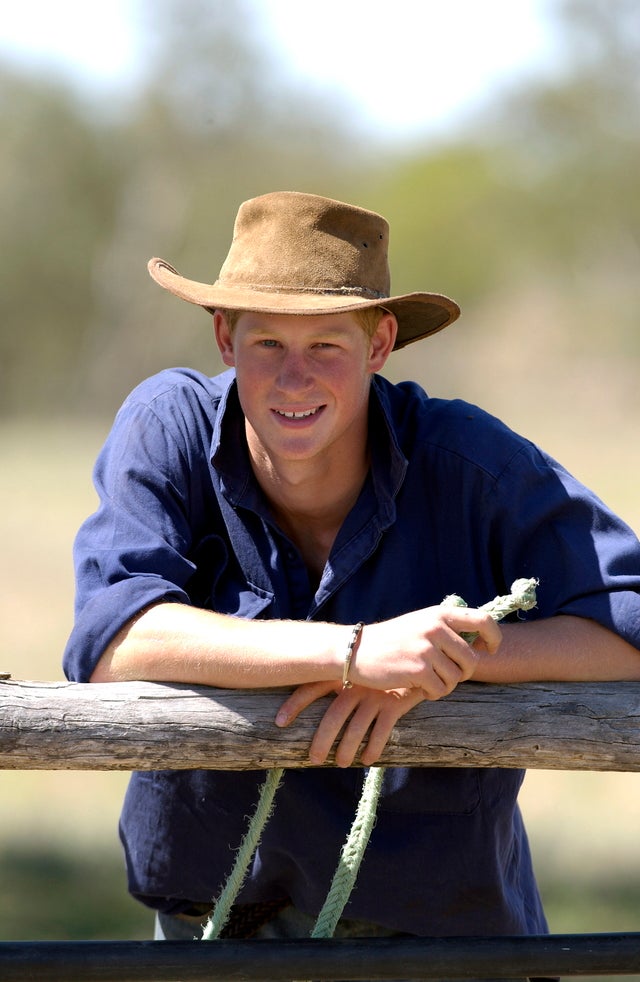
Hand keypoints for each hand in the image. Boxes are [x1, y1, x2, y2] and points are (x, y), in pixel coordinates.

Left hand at [275, 681, 425, 766]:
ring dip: (346, 750)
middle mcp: (356, 684)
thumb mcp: (356, 666)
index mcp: (343, 673)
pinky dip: (372, 749)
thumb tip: (313, 697)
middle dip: (322, 740)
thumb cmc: (379, 668)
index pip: (312, 687)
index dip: (294, 703)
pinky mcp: (394, 705)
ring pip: (356, 729)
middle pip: (333, 716)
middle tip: (313, 758)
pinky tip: (367, 759)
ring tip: (340, 763)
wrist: (415, 658)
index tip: (279, 722)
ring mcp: (375, 695)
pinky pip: (381, 732)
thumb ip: (336, 676)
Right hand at [349, 605, 501, 692]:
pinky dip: (432, 694)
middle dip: (463, 673)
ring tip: (427, 680)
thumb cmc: (391, 640)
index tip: (489, 650)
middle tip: (445, 675)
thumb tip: (481, 644)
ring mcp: (427, 649)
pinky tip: (418, 688)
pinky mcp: (418, 670)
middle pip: (472, 659)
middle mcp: (436, 628)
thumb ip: (447, 629)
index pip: (484, 621)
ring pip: (457, 678)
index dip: (494, 638)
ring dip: (445, 685)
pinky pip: (441, 690)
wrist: (356, 650)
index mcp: (439, 614)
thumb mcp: (420, 623)